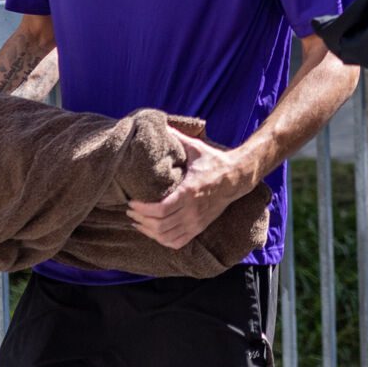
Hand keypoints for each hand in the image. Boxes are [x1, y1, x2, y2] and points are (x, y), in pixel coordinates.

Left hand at [128, 128, 254, 249]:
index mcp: (189, 191)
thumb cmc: (214, 162)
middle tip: (130, 211)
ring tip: (138, 222)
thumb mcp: (196, 148)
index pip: (161, 209)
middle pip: (160, 225)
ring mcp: (197, 221)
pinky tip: (154, 232)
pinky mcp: (199, 227)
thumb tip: (161, 124)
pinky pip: (177, 242)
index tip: (132, 203)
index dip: (143, 210)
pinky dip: (162, 240)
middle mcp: (192, 210)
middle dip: (141, 220)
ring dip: (149, 232)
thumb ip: (178, 137)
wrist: (237, 177)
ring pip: (167, 236)